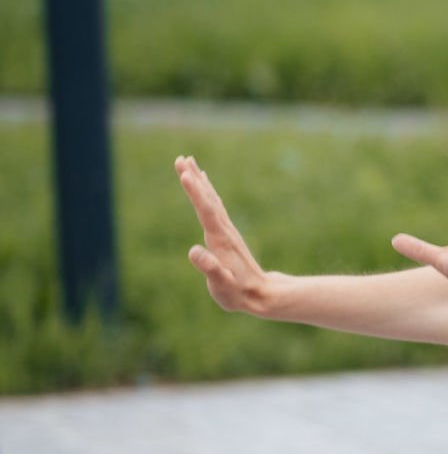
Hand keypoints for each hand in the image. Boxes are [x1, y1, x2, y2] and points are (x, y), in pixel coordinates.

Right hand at [177, 155, 276, 314]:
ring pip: (211, 200)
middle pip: (208, 199)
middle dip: (194, 179)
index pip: (206, 210)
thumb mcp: (222, 283)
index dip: (195, 192)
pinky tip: (206, 187)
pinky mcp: (226, 235)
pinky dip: (207, 194)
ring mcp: (226, 231)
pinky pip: (215, 208)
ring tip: (189, 163)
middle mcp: (224, 230)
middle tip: (181, 158)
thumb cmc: (237, 292)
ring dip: (200, 181)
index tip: (185, 172)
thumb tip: (193, 251)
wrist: (261, 295)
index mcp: (220, 239)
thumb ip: (210, 268)